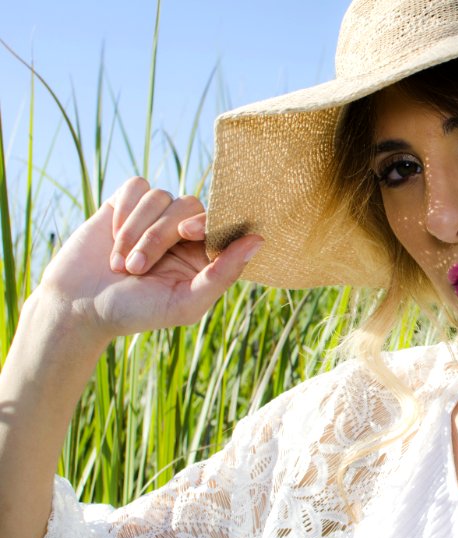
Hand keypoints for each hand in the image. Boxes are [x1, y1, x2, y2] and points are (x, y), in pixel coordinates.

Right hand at [35, 177, 261, 341]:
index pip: (223, 223)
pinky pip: (137, 186)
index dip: (210, 221)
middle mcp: (185, 232)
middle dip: (160, 235)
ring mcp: (156, 215)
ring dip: (136, 231)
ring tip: (120, 265)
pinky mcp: (127, 203)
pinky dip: (125, 212)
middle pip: (190, 206)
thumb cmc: (137, 312)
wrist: (79, 307)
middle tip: (136, 269)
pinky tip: (112, 239)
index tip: (188, 232)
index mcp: (206, 255)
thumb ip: (223, 274)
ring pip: (161, 197)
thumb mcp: (185, 303)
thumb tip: (259, 241)